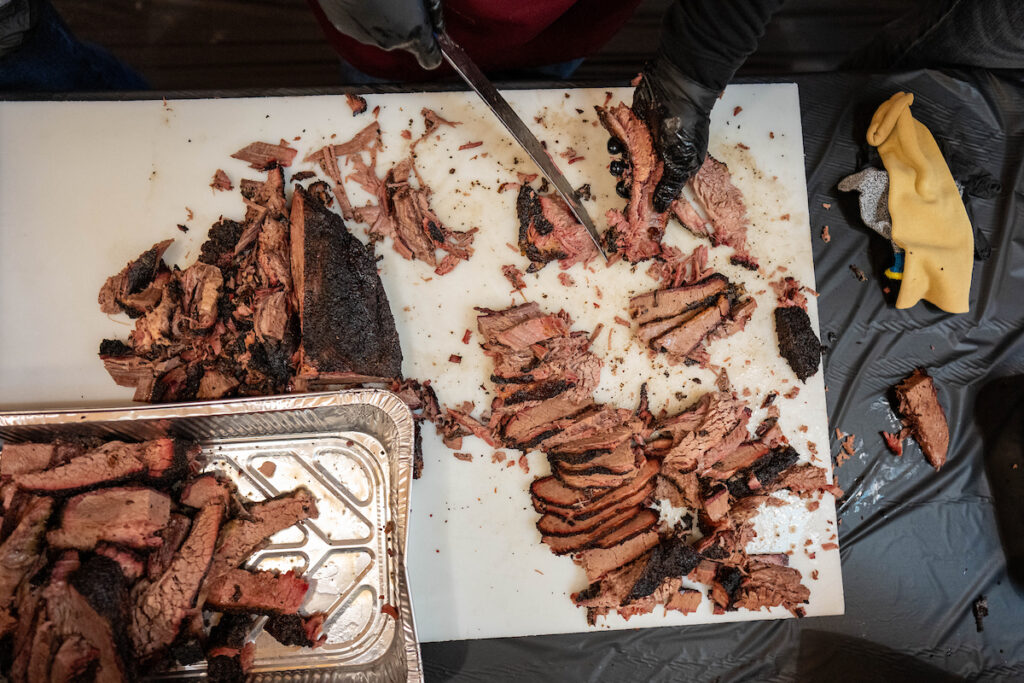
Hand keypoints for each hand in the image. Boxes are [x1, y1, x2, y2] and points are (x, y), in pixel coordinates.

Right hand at [315, 0, 443, 69]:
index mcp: (414, 31)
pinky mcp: (344, 27)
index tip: (430, 35)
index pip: (431, 59)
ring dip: (382, 17)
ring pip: (380, 32)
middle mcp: (390, 42)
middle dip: (404, 23)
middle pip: (403, 40)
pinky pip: (360, 23)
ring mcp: (365, 36)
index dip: (432, 47)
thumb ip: (433, 8)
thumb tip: (435, 22)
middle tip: (400, 0)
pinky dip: (362, 12)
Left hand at [631, 57, 718, 212]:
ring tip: (620, 158)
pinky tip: (616, 142)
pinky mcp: (630, 128)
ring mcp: (642, 143)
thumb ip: (669, 187)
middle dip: (625, 181)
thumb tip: (660, 208)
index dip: (642, 198)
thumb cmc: (685, 127)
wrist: (676, 89)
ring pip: (623, 161)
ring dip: (618, 163)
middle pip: (635, 178)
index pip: (653, 190)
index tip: (631, 203)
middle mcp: (656, 158)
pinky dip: (614, 143)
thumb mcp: (682, 164)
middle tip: (622, 180)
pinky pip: (617, 141)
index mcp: (671, 169)